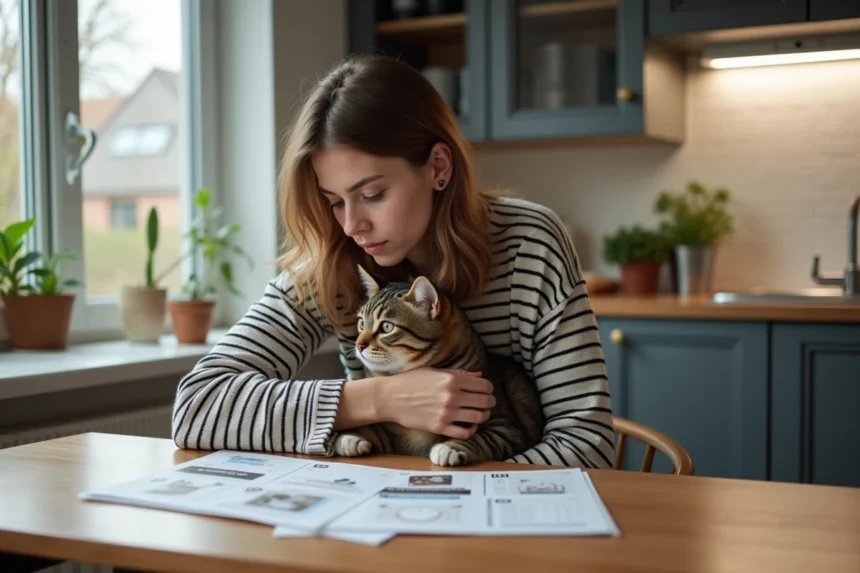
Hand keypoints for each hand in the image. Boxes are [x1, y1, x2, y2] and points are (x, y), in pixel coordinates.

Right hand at [379, 368, 495, 438]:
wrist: (390, 397)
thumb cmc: (410, 382)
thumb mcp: (434, 371)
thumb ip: (459, 373)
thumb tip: (479, 375)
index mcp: (451, 380)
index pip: (483, 385)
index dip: (488, 388)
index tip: (486, 391)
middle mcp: (452, 396)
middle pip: (484, 401)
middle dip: (490, 402)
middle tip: (487, 403)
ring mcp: (446, 413)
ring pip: (478, 417)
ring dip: (483, 416)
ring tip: (480, 414)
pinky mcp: (439, 427)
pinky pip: (464, 432)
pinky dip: (471, 430)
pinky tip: (469, 426)